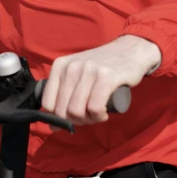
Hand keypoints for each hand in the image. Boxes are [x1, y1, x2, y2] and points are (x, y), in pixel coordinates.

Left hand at [41, 35, 160, 126]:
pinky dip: (98, 116)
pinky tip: (104, 113)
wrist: (129, 50)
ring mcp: (89, 70)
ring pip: (77, 111)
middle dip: (76, 121)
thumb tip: (53, 127)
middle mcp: (72, 66)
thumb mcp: (77, 75)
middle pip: (62, 111)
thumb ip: (64, 95)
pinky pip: (94, 108)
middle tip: (89, 116)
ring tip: (97, 114)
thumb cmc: (101, 68)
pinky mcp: (106, 77)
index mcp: (60, 65)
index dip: (59, 117)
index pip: (47, 103)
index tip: (73, 116)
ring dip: (88, 120)